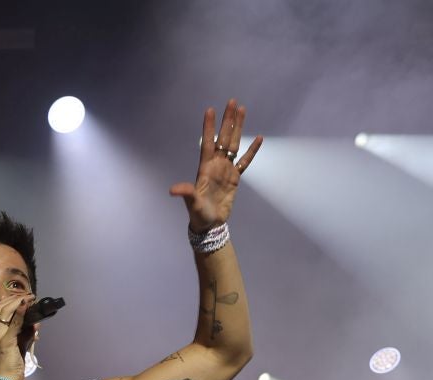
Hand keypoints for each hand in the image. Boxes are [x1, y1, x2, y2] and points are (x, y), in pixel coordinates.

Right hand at [0, 290, 33, 379]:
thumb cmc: (8, 368)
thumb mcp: (15, 348)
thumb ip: (24, 335)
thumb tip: (35, 325)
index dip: (8, 302)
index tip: (19, 298)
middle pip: (0, 308)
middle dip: (14, 299)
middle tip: (28, 296)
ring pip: (6, 312)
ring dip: (19, 302)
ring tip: (29, 298)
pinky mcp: (5, 341)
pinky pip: (14, 323)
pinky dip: (20, 313)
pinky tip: (26, 305)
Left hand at [171, 99, 261, 230]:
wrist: (210, 224)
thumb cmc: (198, 214)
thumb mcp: (192, 203)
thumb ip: (185, 193)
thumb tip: (173, 190)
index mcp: (205, 168)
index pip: (207, 142)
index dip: (209, 127)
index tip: (210, 110)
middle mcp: (216, 164)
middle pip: (223, 137)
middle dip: (227, 120)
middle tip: (232, 102)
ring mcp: (226, 169)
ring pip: (234, 144)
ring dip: (238, 128)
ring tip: (242, 110)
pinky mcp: (235, 178)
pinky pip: (245, 161)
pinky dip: (252, 150)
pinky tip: (259, 138)